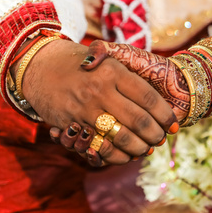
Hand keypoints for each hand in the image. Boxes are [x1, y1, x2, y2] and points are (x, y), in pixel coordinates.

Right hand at [16, 39, 176, 164]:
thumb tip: (157, 95)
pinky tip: (126, 155)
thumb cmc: (77, 61)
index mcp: (113, 72)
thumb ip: (127, 71)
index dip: (165, 115)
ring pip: (122, 137)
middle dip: (156, 134)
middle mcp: (100, 91)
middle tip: (162, 138)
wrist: (38, 65)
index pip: (148, 98)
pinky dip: (118, 156)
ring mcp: (85, 110)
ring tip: (147, 148)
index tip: (173, 124)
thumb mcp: (104, 55)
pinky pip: (100, 147)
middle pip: (139, 121)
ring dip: (140, 148)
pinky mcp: (71, 125)